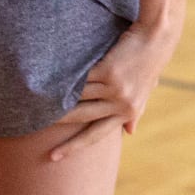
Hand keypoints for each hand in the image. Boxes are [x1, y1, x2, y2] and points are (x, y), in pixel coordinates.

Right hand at [48, 25, 176, 162]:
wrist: (156, 37)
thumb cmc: (148, 63)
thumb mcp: (146, 91)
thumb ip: (136, 112)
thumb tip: (130, 132)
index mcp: (128, 112)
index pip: (96, 135)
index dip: (73, 146)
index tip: (53, 157)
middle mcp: (121, 104)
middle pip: (82, 117)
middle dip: (59, 120)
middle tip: (38, 122)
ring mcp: (115, 89)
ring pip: (79, 96)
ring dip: (62, 95)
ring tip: (43, 96)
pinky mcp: (108, 72)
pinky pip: (82, 78)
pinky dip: (69, 78)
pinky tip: (55, 77)